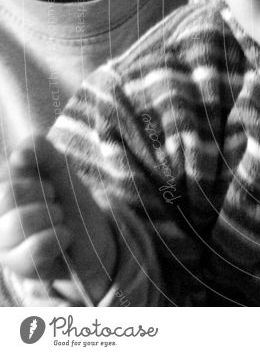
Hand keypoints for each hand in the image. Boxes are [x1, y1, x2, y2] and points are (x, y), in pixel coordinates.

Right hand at [0, 135, 117, 303]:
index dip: (34, 175)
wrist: (94, 233)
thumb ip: (40, 150)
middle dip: (43, 193)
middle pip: (7, 194)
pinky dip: (59, 236)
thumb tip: (18, 155)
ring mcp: (2, 244)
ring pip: (19, 222)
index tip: (46, 184)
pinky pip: (36, 247)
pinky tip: (63, 237)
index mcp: (0, 191)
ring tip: (59, 219)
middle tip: (53, 201)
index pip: (5, 173)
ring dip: (53, 215)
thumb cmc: (68, 198)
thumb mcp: (59, 167)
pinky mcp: (19, 267)